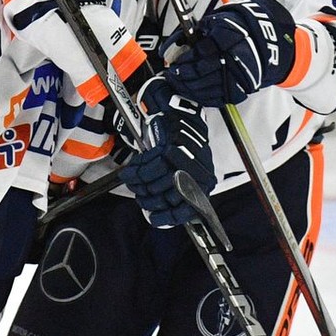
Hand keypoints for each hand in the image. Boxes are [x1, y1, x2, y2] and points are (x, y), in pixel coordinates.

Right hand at [117, 75, 215, 227]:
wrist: (182, 117)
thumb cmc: (184, 147)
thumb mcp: (187, 172)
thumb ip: (177, 191)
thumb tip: (159, 211)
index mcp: (204, 183)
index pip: (186, 209)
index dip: (167, 217)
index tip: (153, 218)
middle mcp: (199, 173)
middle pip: (166, 196)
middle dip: (147, 198)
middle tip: (138, 194)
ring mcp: (187, 160)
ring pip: (156, 181)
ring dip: (139, 183)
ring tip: (132, 180)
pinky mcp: (173, 146)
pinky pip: (149, 164)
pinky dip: (137, 169)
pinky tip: (132, 170)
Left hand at [164, 0, 296, 107]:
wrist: (271, 41)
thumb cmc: (242, 27)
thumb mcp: (219, 20)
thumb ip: (198, 32)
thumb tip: (175, 45)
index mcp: (230, 35)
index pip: (200, 52)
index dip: (183, 59)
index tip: (171, 61)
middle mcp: (236, 56)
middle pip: (202, 71)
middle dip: (182, 75)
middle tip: (171, 75)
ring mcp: (240, 75)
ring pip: (208, 87)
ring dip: (189, 87)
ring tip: (178, 84)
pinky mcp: (243, 89)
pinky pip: (219, 98)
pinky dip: (203, 96)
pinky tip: (194, 92)